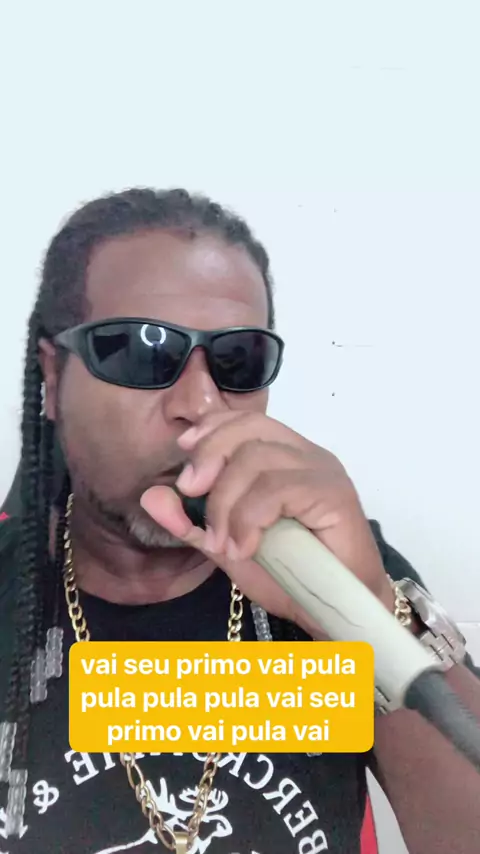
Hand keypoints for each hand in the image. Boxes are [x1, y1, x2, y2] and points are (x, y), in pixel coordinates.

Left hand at [140, 411, 393, 636]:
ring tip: (224, 544)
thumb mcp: (228, 547)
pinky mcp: (334, 492)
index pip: (244, 422)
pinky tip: (244, 546)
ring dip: (227, 503)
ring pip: (258, 459)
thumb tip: (151, 495)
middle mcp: (304, 455)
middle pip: (249, 428)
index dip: (211, 429)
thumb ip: (192, 522)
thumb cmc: (291, 577)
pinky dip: (250, 517)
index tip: (184, 453)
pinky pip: (278, 488)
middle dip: (210, 456)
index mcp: (283, 458)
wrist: (338, 612)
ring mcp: (321, 471)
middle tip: (191, 494)